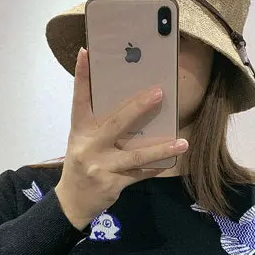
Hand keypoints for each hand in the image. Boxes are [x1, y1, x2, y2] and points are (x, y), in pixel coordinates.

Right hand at [54, 48, 187, 229]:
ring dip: (161, 148)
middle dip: (138, 107)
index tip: (86, 53)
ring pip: (135, 155)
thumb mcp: (82, 141)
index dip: (82, 76)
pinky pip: (140, 174)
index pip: (79, 99)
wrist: (72, 201)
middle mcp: (90, 146)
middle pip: (117, 123)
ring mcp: (102, 166)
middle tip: (159, 92)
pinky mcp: (113, 183)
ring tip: (181, 142)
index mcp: (80, 131)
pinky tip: (171, 160)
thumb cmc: (82, 164)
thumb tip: (131, 105)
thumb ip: (100, 124)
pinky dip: (155, 167)